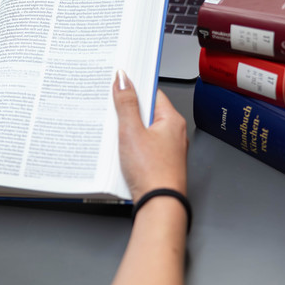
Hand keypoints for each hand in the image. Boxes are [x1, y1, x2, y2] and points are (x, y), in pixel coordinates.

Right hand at [113, 70, 187, 202]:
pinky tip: (120, 152)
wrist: (159, 205)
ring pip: (143, 130)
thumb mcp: (131, 131)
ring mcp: (167, 150)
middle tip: (111, 111)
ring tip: (114, 134)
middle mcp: (173, 134)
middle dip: (127, 111)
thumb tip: (123, 80)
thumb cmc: (152, 172)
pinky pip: (142, 146)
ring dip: (127, 131)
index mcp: (172, 120)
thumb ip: (125, 104)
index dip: (134, 87)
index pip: (152, 92)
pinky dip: (130, 146)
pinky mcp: (159, 163)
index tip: (119, 84)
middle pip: (146, 112)